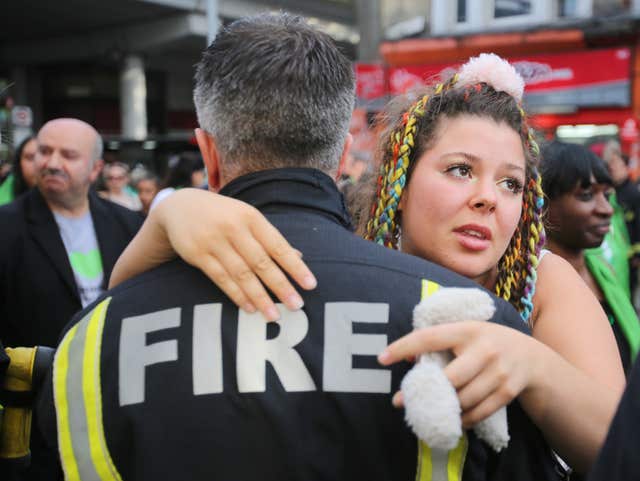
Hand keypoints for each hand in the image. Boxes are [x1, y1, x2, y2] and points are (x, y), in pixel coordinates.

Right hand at [134, 188, 316, 320]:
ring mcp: (214, 241)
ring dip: (260, 297)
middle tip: (297, 306)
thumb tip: (299, 257)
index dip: (295, 266)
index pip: (278, 245)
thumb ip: (270, 238)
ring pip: (241, 274)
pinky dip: (237, 295)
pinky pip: (221, 279)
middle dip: (281, 286)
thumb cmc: (224, 215)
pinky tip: (250, 308)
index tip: (310, 285)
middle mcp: (233, 228)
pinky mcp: (197, 255)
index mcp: (251, 217)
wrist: (180, 207)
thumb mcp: (247, 218)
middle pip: (261, 262)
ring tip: (274, 315)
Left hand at [378, 322, 541, 426]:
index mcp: (468, 329)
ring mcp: (498, 372)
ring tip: (426, 411)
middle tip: (400, 401)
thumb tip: (409, 360)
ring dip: (442, 408)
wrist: (532, 357)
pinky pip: (478, 412)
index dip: (404, 347)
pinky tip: (451, 419)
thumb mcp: (467, 332)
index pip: (430, 337)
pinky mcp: (507, 392)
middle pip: (449, 377)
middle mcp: (484, 349)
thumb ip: (442, 341)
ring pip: (462, 399)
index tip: (382, 358)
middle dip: (423, 391)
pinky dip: (462, 419)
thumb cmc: (487, 342)